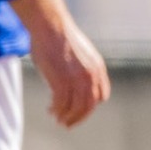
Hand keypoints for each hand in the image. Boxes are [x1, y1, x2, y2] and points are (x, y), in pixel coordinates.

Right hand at [9, 0, 110, 126]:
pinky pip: (61, 103)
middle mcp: (91, 76)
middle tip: (67, 124)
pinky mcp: (62, 81)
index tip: (78, 110)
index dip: (89, 105)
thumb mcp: (78, 52)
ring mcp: (77, 79)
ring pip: (75, 108)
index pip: (100, 96)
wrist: (50, 26)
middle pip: (88, 106)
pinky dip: (56, 110)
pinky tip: (50, 110)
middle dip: (78, 117)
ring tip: (57, 119)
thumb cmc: (58, 35)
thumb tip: (73, 74)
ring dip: (66, 116)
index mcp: (97, 68)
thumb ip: (81, 66)